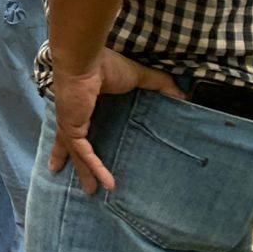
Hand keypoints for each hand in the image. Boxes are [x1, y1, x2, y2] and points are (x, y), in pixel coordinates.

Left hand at [49, 47, 185, 194]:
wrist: (85, 59)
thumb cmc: (106, 65)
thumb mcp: (136, 77)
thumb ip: (158, 85)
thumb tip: (182, 94)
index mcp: (82, 105)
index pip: (78, 126)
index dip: (78, 140)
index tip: (80, 153)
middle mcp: (72, 116)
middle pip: (70, 145)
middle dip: (75, 163)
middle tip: (82, 182)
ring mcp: (70, 123)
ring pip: (77, 154)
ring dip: (85, 172)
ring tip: (92, 192)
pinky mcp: (73, 128)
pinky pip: (84, 153)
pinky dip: (95, 167)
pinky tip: (106, 182)